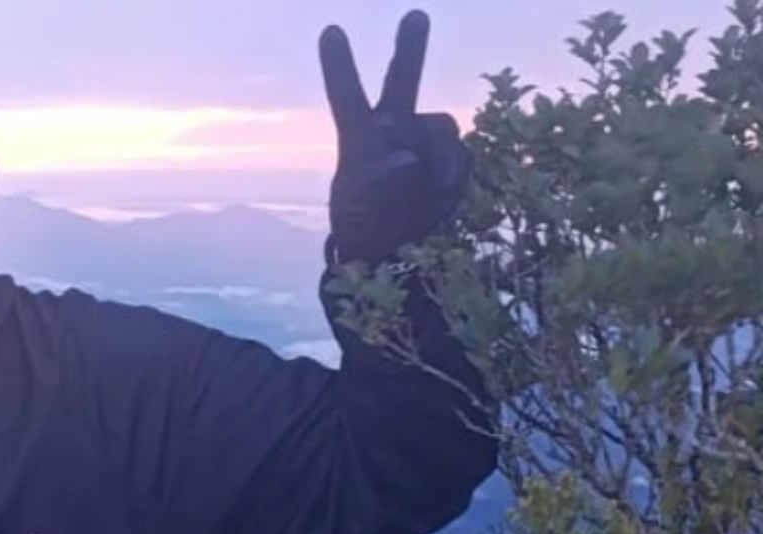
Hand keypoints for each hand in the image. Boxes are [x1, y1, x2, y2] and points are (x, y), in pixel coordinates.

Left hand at [319, 10, 471, 263]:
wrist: (398, 251)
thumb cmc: (365, 225)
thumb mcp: (359, 206)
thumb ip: (379, 178)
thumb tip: (406, 157)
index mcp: (360, 137)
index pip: (347, 95)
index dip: (339, 64)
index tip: (331, 30)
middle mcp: (393, 129)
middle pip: (402, 81)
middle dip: (410, 48)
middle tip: (415, 15)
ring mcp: (424, 141)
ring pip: (442, 128)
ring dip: (437, 157)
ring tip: (421, 190)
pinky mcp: (451, 160)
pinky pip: (461, 157)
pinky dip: (451, 176)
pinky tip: (437, 196)